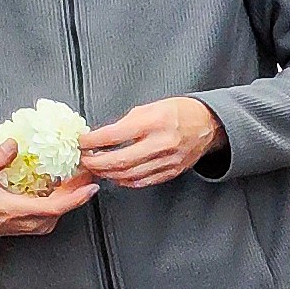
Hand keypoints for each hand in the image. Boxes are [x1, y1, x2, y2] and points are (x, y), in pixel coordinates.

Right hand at [0, 133, 98, 243]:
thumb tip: (13, 143)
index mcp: (17, 210)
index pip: (55, 207)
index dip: (76, 196)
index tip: (91, 185)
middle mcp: (30, 221)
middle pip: (64, 206)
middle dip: (80, 186)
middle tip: (89, 164)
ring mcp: (34, 225)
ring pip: (62, 208)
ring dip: (74, 189)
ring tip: (81, 168)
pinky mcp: (36, 224)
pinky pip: (56, 209)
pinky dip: (64, 195)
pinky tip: (67, 179)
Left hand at [76, 95, 224, 189]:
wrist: (208, 124)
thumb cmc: (179, 112)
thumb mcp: (150, 107)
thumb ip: (126, 123)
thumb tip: (102, 137)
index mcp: (153, 122)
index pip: (113, 135)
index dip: (92, 141)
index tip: (81, 142)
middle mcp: (161, 143)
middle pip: (119, 160)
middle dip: (96, 162)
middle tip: (84, 159)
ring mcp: (168, 160)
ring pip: (129, 174)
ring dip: (108, 173)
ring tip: (96, 168)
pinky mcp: (172, 172)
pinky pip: (143, 181)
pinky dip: (125, 180)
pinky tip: (116, 176)